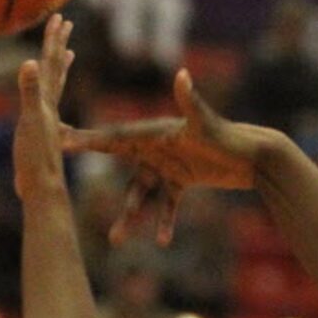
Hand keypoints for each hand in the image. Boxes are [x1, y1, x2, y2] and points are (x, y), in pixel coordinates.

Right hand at [13, 12, 73, 201]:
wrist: (43, 189)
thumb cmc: (35, 157)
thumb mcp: (31, 120)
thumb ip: (29, 91)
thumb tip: (28, 62)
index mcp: (46, 101)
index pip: (51, 63)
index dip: (53, 40)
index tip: (60, 17)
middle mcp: (49, 108)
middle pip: (56, 69)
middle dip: (58, 44)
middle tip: (65, 22)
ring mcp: (47, 121)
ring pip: (56, 87)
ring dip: (60, 68)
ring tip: (69, 53)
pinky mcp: (43, 135)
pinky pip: (48, 108)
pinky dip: (49, 98)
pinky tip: (51, 100)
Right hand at [60, 69, 272, 244]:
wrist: (257, 155)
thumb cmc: (232, 138)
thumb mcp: (207, 125)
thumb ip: (190, 102)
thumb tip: (182, 76)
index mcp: (155, 133)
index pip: (114, 138)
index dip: (87, 141)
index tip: (60, 140)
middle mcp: (157, 148)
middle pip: (120, 167)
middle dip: (93, 178)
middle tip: (72, 190)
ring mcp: (168, 165)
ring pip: (141, 193)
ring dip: (130, 217)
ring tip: (115, 241)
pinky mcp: (183, 179)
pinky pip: (167, 204)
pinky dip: (164, 221)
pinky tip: (162, 241)